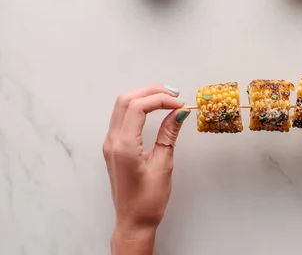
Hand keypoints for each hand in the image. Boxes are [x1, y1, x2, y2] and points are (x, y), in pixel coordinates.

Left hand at [102, 85, 190, 254]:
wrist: (133, 221)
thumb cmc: (148, 200)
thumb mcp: (164, 164)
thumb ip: (169, 134)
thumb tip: (179, 113)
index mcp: (123, 145)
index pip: (138, 107)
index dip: (160, 100)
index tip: (180, 105)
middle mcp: (112, 141)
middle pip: (126, 100)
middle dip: (151, 92)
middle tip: (174, 95)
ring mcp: (110, 143)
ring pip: (122, 106)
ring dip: (144, 97)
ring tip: (167, 99)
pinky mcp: (113, 146)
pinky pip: (122, 117)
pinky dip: (138, 107)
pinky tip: (155, 110)